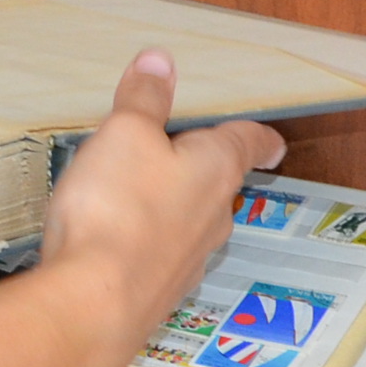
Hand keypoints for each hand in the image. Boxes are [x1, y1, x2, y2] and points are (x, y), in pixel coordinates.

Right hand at [35, 52, 287, 366]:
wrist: (93, 305)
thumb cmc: (115, 210)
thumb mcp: (123, 134)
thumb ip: (144, 99)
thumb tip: (161, 61)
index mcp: (216, 169)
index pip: (251, 142)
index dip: (260, 135)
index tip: (272, 139)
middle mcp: (214, 217)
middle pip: (219, 184)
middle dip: (201, 168)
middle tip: (177, 152)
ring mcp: (190, 261)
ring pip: (190, 223)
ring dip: (170, 207)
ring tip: (134, 193)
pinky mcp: (159, 294)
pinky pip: (159, 257)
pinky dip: (144, 244)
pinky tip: (114, 243)